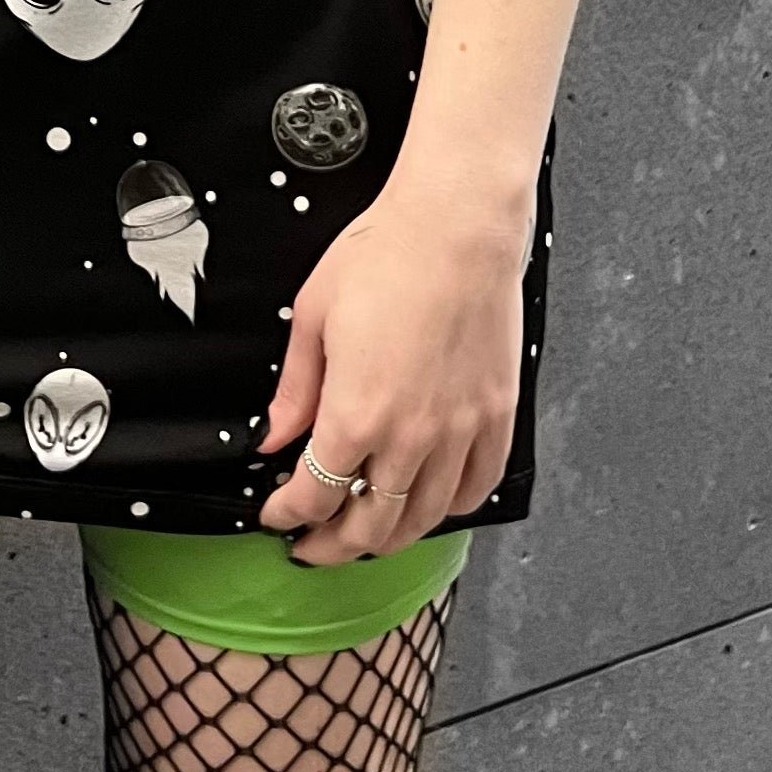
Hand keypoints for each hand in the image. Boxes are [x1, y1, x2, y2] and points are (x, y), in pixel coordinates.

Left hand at [254, 175, 528, 562]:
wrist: (457, 224)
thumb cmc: (387, 254)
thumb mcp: (314, 314)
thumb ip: (295, 387)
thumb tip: (275, 435)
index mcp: (356, 414)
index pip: (314, 496)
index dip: (287, 516)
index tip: (276, 515)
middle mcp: (410, 437)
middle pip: (368, 526)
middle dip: (332, 547)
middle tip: (313, 546)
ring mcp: (459, 432)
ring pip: (423, 519)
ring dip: (388, 538)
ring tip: (366, 535)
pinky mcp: (496, 416)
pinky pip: (476, 487)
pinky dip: (450, 509)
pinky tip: (431, 504)